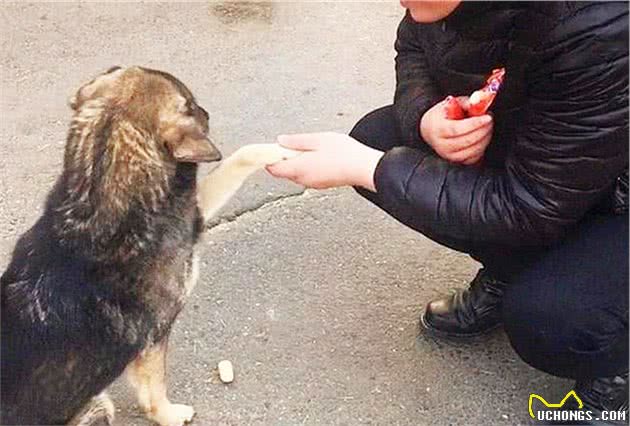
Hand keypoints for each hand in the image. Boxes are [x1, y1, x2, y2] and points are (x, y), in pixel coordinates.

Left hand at [266, 132, 383, 190]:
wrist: (364, 168)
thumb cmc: (344, 153)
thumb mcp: (317, 139)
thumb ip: (296, 141)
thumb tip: (280, 141)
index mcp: (299, 168)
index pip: (273, 168)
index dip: (269, 157)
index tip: (272, 147)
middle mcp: (303, 179)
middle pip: (284, 171)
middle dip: (284, 158)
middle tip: (296, 143)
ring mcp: (313, 183)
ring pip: (296, 173)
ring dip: (297, 161)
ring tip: (312, 148)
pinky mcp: (322, 184)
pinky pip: (307, 175)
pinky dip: (307, 166)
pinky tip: (321, 156)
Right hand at [420, 97, 493, 164]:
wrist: (429, 130)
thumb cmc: (442, 116)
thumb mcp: (452, 104)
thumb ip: (467, 102)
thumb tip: (481, 99)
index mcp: (438, 129)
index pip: (458, 129)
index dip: (475, 124)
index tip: (487, 117)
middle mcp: (442, 145)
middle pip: (468, 141)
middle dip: (483, 130)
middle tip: (489, 120)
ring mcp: (448, 155)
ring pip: (473, 151)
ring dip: (485, 138)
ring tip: (487, 127)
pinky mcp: (456, 161)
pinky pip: (474, 158)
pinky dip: (481, 148)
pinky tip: (482, 138)